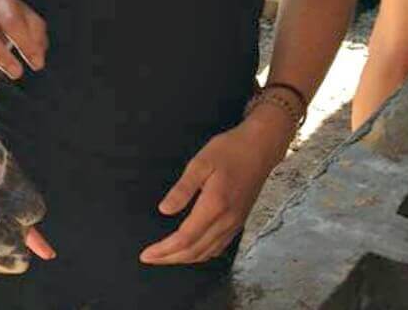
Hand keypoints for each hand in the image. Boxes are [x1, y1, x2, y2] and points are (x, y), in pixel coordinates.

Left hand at [139, 115, 290, 265]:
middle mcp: (226, 220)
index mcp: (214, 206)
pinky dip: (201, 254)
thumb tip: (164, 211)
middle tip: (149, 259)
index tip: (146, 255)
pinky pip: (219, 247)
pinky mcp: (239, 221)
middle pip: (195, 251)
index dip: (164, 250)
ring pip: (207, 252)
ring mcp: (235, 223)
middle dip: (170, 258)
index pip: (185, 238)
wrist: (261, 148)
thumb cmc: (229, 151)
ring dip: (184, 259)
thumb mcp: (200, 163)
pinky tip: (191, 251)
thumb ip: (182, 189)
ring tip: (164, 257)